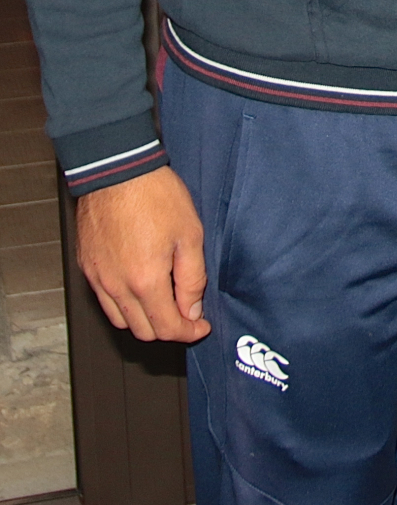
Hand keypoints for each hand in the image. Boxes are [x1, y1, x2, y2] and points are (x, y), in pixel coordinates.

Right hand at [75, 166, 210, 342]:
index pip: (166, 328)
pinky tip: (142, 289)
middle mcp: (116, 286)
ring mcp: (98, 279)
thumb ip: (192, 279)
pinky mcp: (87, 268)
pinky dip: (124, 306)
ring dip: (145, 321)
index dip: (188, 332)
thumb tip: (192, 310)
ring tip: (166, 304)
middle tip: (188, 316)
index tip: (201, 326)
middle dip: (168, 330)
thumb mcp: (190, 235)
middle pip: (142, 331)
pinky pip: (105, 301)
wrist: (118, 172)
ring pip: (121, 320)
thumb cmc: (155, 196)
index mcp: (145, 281)